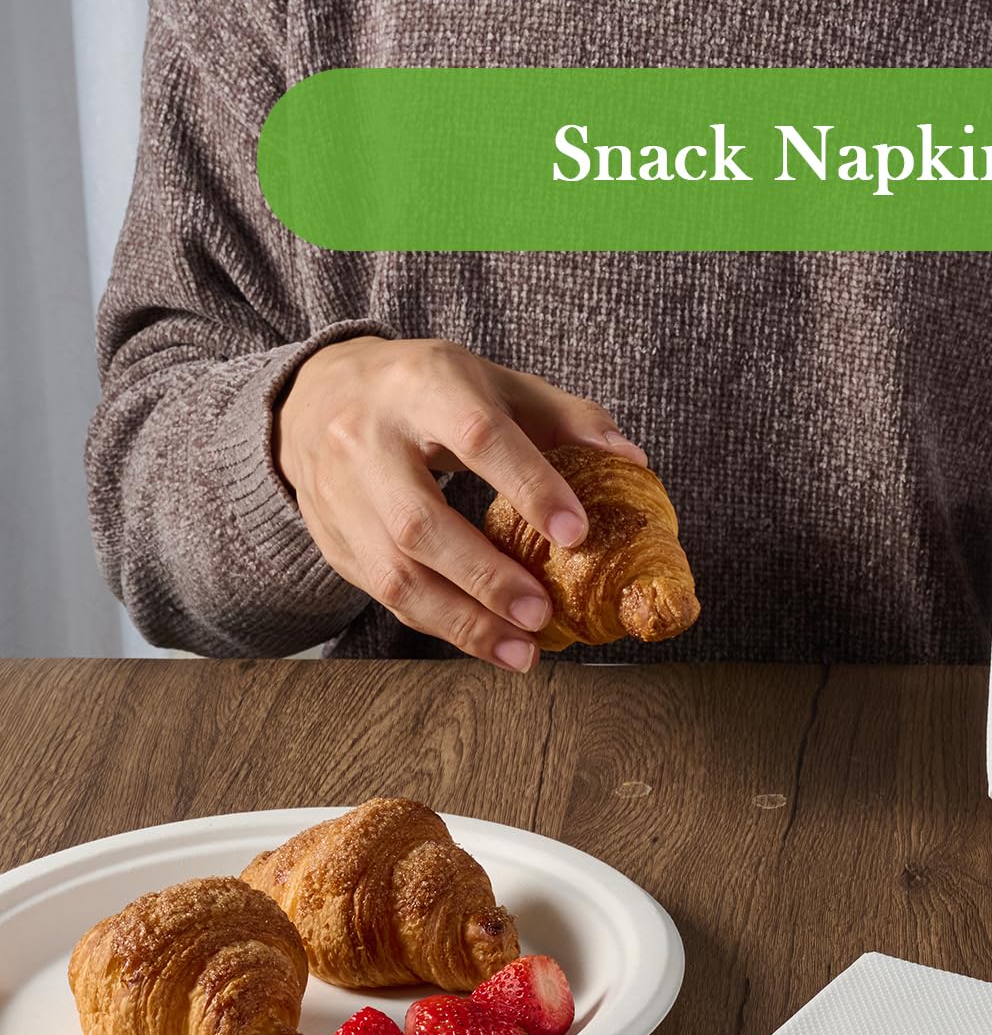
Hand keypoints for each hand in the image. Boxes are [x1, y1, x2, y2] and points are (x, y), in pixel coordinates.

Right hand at [275, 336, 646, 669]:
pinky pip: (385, 595)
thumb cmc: (428, 392)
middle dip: (486, 577)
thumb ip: (564, 418)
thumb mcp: (494, 384)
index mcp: (422, 387)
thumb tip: (631, 459)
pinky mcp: (334, 540)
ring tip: (522, 650)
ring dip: (463, 621)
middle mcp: (368, 440)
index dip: (529, 485)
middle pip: (421, 521)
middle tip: (543, 613)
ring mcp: (341, 495)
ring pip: (395, 572)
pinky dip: (442, 626)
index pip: (477, 435)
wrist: (317, 398)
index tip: (576, 533)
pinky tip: (488, 643)